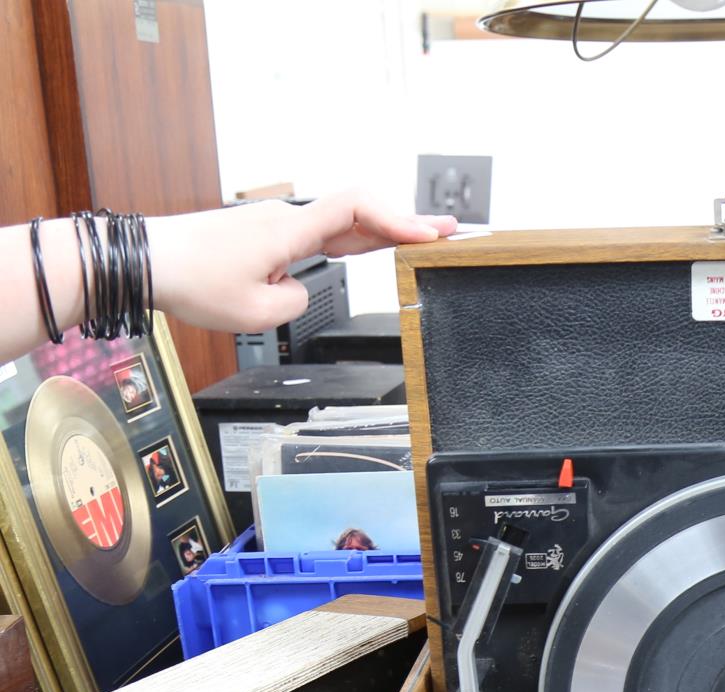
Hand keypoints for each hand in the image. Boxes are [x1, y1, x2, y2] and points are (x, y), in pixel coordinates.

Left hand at [148, 192, 458, 333]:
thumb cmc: (191, 280)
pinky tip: (369, 246)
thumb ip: (295, 299)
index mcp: (288, 231)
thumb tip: (299, 288)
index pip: (355, 212)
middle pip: (357, 213)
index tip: (429, 234)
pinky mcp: (264, 234)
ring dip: (381, 231)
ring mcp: (274, 224)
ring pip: (339, 224)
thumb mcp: (258, 312)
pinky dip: (350, 238)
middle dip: (404, 222)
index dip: (397, 220)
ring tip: (420, 238)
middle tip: (444, 232)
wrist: (146, 262)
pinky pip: (317, 233)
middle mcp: (284, 220)